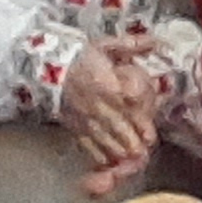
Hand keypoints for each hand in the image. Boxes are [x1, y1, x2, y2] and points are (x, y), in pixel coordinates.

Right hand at [55, 33, 160, 182]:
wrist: (44, 64)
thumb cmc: (78, 55)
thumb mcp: (105, 45)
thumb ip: (132, 45)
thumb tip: (157, 41)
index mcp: (114, 88)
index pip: (134, 112)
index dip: (144, 127)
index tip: (150, 137)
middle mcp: (103, 108)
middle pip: (122, 133)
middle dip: (133, 146)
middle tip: (141, 155)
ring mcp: (87, 119)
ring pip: (107, 142)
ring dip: (119, 153)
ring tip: (128, 161)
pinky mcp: (74, 126)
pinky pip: (88, 145)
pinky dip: (98, 156)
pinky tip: (106, 161)